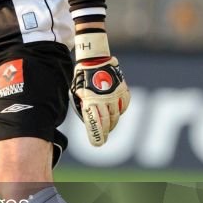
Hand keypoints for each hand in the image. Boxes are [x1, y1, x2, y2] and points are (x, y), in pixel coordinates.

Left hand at [70, 32, 129, 146]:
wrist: (94, 58)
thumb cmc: (82, 76)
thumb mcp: (77, 92)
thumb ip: (84, 106)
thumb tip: (88, 119)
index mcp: (90, 100)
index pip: (95, 123)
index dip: (96, 135)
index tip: (97, 144)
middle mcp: (104, 99)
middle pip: (107, 122)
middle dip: (105, 132)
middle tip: (103, 139)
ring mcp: (115, 94)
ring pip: (116, 115)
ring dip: (113, 123)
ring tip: (109, 127)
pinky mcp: (123, 89)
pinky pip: (124, 105)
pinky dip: (120, 111)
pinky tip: (116, 114)